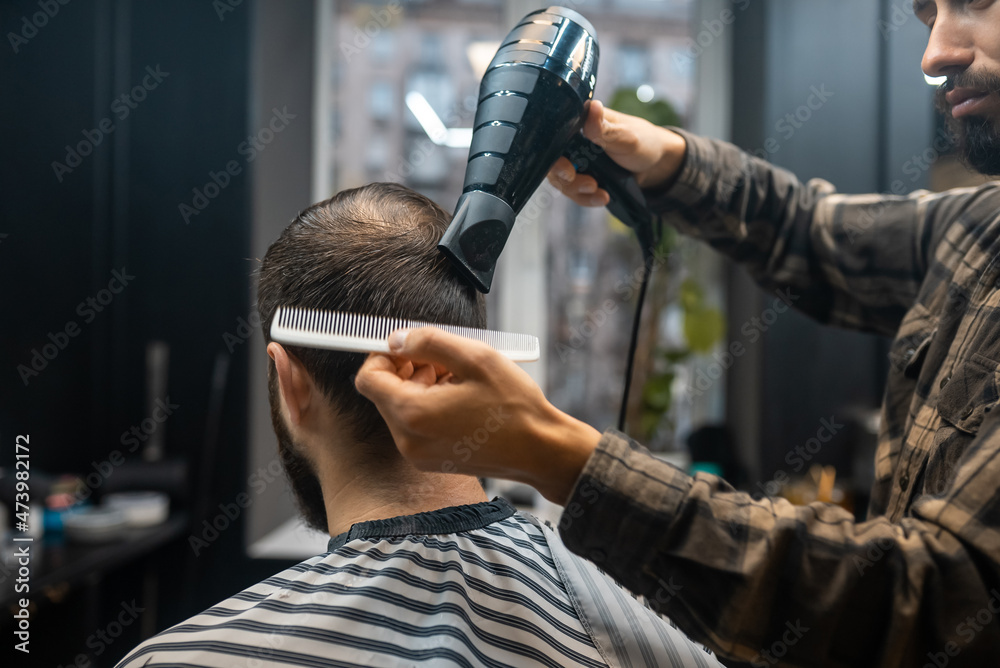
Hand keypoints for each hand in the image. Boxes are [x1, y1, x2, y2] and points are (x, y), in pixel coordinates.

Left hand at [355, 327, 601, 504]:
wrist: (540, 451)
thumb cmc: (513, 406)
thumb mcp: (474, 358)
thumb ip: (428, 342)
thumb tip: (396, 339)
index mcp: (413, 413)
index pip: (368, 378)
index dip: (382, 356)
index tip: (407, 345)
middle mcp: (408, 439)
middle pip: (384, 393)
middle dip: (407, 369)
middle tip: (442, 358)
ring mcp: (419, 454)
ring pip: (401, 408)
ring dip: (420, 386)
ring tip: (457, 377)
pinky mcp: (432, 460)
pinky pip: (416, 426)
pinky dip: (429, 406)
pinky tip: (460, 398)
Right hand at [547, 99, 686, 205]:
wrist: (657, 164)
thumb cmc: (643, 142)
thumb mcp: (625, 136)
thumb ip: (604, 128)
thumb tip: (592, 107)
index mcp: (580, 123)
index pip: (553, 138)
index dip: (554, 157)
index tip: (567, 170)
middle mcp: (574, 142)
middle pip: (554, 164)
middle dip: (568, 179)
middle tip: (589, 184)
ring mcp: (578, 161)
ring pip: (563, 181)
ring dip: (578, 191)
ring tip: (599, 193)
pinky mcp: (584, 177)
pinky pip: (575, 192)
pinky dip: (586, 198)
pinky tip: (602, 198)